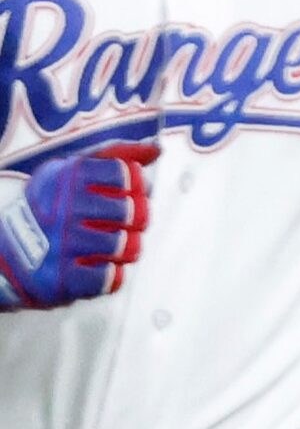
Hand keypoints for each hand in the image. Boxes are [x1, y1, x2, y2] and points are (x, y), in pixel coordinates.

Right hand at [0, 140, 156, 310]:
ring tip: (110, 247)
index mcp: (65, 178)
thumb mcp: (71, 173)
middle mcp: (60, 209)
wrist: (3, 257)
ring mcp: (60, 245)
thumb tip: (156, 149)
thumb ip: (115, 156)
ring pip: (126, 246)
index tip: (126, 193)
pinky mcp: (62, 279)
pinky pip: (110, 277)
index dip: (135, 186)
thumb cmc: (51, 209)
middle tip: (123, 223)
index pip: (124, 174)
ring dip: (127, 249)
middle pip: (131, 212)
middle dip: (137, 219)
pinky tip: (96, 267)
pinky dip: (111, 275)